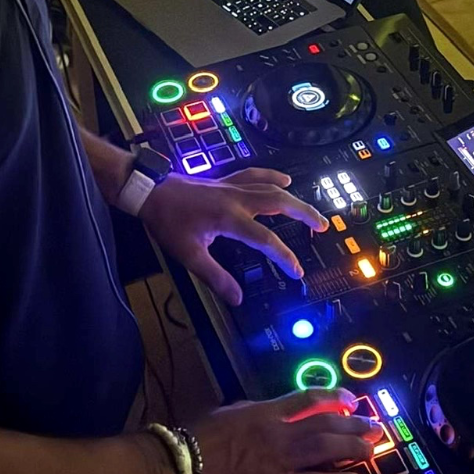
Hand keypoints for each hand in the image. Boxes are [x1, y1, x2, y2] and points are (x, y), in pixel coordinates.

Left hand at [139, 169, 327, 304]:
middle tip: (322, 225)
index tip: (297, 271)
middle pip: (280, 202)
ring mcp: (233, 187)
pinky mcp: (227, 181)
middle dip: (304, 213)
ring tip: (310, 209)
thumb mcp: (190, 255)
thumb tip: (236, 298)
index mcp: (230, 218)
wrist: (151, 191)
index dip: (285, 257)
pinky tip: (284, 178)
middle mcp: (237, 199)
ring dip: (294, 197)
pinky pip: (256, 175)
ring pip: (272, 187)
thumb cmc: (168, 222)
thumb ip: (216, 277)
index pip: (267, 240)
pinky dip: (272, 176)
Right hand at [187, 388, 383, 473]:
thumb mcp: (227, 413)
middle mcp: (279, 432)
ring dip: (354, 447)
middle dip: (353, 423)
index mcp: (265, 411)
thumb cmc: (197, 439)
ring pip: (326, 449)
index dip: (334, 397)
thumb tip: (271, 411)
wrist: (181, 469)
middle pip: (325, 423)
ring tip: (373, 447)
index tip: (351, 400)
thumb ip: (254, 411)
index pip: (307, 398)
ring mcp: (280, 461)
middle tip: (374, 425)